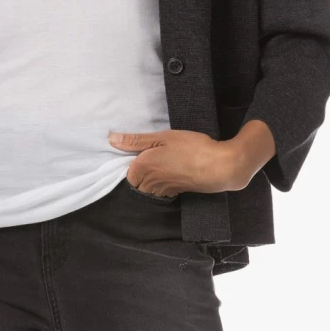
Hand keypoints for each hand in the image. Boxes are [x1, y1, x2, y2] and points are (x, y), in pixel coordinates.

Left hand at [107, 120, 274, 196]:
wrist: (218, 167)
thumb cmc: (190, 148)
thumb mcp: (162, 137)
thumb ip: (135, 140)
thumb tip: (111, 140)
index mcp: (141, 169)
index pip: (126, 168)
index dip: (135, 157)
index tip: (147, 148)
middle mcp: (148, 184)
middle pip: (136, 178)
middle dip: (143, 168)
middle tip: (159, 152)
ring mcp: (161, 191)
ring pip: (148, 185)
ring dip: (154, 174)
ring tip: (168, 160)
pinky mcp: (174, 193)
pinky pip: (161, 189)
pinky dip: (165, 180)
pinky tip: (176, 168)